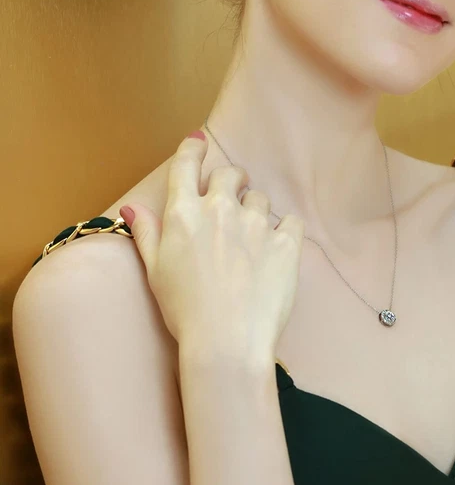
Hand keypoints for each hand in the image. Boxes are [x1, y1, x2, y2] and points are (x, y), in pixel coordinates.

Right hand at [119, 130, 304, 366]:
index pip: (186, 164)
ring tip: (251, 241)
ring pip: (260, 198)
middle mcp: (221, 210)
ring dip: (255, 211)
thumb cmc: (186, 311)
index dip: (192, 148)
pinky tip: (276, 250)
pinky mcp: (287, 242)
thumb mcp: (155, 272)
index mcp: (184, 214)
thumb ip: (147, 234)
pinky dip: (285, 231)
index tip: (198, 142)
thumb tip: (133, 208)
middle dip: (230, 181)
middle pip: (230, 174)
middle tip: (231, 200)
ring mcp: (257, 224)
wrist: (228, 342)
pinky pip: (290, 221)